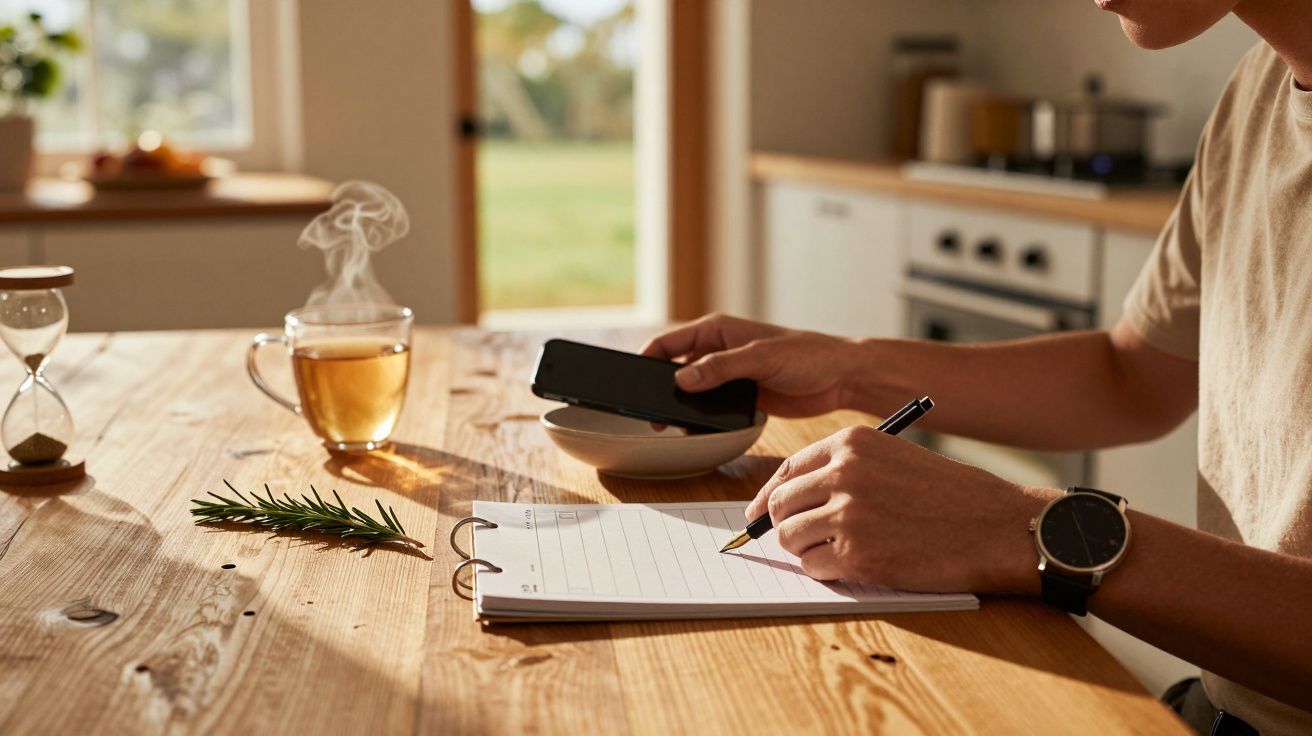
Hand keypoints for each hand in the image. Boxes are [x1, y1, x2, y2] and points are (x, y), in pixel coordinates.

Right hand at [641, 313, 862, 417]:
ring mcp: (728, 375)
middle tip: (653, 413)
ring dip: (683, 407)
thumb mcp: (761, 357)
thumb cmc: (809, 354)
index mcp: (718, 330)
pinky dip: (702, 418)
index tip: (634, 379)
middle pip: (676, 369)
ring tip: (673, 425)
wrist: (840, 378)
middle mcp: (718, 351)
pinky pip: (711, 408)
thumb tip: (682, 378)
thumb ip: (720, 367)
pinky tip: (699, 430)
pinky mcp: (740, 396)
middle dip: (662, 389)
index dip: (648, 359)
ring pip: (692, 391)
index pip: (669, 343)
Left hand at [745, 425, 1058, 593]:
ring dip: (807, 551)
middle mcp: (843, 472)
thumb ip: (845, 471)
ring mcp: (848, 514)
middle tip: (806, 540)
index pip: (787, 470)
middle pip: (779, 505)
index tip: (761, 515)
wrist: (997, 526)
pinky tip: (860, 565)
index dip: (769, 497)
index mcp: (852, 442)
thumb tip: (792, 499)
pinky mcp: (857, 555)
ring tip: (844, 552)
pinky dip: (827, 573)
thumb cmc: (952, 497)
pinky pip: (813, 568)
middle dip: (785, 526)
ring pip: (790, 538)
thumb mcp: (893, 460)